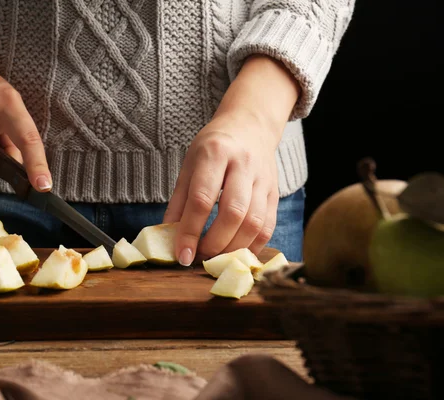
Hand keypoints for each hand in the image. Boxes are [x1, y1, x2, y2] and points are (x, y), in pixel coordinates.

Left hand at [163, 55, 299, 264]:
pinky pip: (268, 226)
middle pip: (232, 212)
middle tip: (199, 257)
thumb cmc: (214, 147)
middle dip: (214, 243)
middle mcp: (243, 164)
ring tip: (215, 257)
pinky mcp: (275, 193)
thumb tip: (168, 237)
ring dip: (233, 248)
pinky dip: (252, 246)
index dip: (190, 231)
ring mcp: (263, 179)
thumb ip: (179, 201)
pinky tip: (236, 252)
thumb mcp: (189, 164)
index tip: (182, 255)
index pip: (202, 199)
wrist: (250, 126)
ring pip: (254, 223)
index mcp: (215, 153)